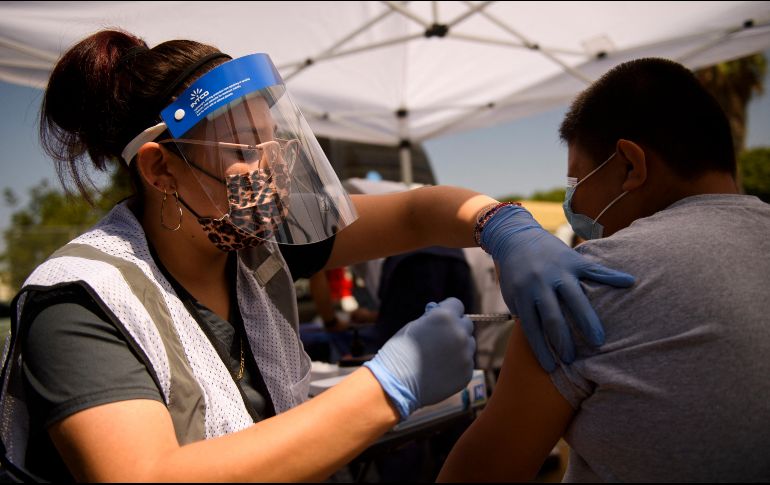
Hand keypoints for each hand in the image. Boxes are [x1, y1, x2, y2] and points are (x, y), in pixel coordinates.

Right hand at [363, 298, 474, 419]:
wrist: (396, 384)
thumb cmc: (399, 352)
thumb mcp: (413, 326)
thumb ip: (432, 319)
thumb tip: (443, 314)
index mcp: (445, 317)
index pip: (456, 305)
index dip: (447, 310)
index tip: (440, 319)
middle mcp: (460, 334)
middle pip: (466, 324)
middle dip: (455, 328)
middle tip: (440, 338)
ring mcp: (465, 355)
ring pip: (468, 345)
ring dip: (458, 347)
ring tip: (438, 357)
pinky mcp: (467, 373)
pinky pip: (466, 363)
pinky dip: (456, 365)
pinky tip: (440, 370)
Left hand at [481, 205, 634, 371]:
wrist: (517, 237)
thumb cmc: (516, 273)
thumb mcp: (513, 295)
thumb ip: (525, 314)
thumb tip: (541, 341)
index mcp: (523, 295)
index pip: (533, 328)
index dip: (542, 350)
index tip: (552, 367)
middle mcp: (540, 284)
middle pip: (554, 318)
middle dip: (564, 342)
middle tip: (574, 360)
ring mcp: (558, 271)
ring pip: (575, 298)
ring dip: (587, 321)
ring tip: (598, 341)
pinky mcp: (573, 260)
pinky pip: (595, 269)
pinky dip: (612, 276)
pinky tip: (629, 282)